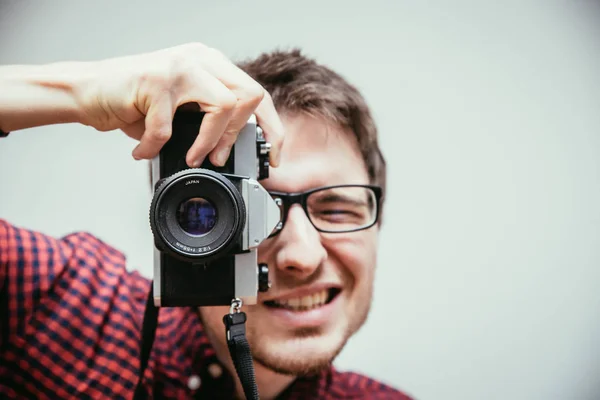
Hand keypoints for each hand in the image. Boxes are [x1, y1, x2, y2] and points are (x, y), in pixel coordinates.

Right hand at [77, 43, 283, 166]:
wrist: (87, 90)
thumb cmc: (134, 101)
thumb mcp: (180, 108)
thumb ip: (206, 119)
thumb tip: (232, 151)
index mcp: (211, 64)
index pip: (256, 93)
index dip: (271, 127)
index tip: (272, 155)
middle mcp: (200, 58)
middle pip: (251, 94)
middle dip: (241, 134)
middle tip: (221, 157)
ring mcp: (179, 66)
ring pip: (225, 105)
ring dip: (210, 141)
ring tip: (192, 157)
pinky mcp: (155, 80)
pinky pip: (169, 127)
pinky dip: (155, 147)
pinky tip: (143, 150)